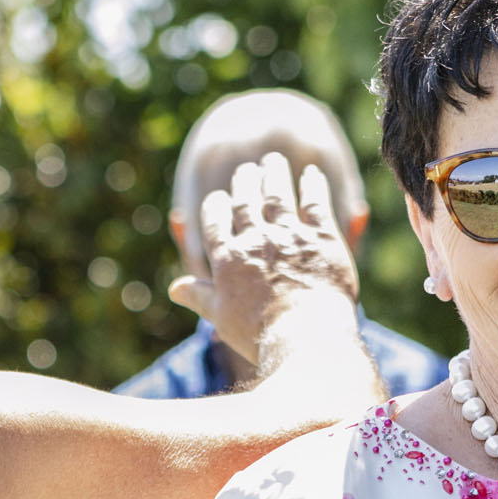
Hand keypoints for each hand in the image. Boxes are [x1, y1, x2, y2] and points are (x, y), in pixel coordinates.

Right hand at [168, 151, 358, 366]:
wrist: (305, 337)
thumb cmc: (259, 334)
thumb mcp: (221, 318)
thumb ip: (199, 296)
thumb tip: (175, 288)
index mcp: (228, 258)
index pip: (216, 221)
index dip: (217, 206)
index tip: (221, 197)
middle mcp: (256, 240)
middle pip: (246, 201)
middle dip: (244, 181)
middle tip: (246, 169)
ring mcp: (289, 236)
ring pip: (277, 195)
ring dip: (274, 174)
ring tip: (273, 161)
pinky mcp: (322, 238)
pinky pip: (315, 203)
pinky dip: (313, 185)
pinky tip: (311, 174)